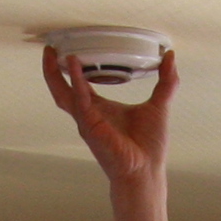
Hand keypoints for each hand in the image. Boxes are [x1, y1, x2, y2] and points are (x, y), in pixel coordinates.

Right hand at [42, 43, 177, 220]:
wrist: (146, 171)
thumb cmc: (148, 147)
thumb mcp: (159, 105)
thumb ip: (166, 82)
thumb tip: (170, 58)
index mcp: (99, 109)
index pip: (79, 86)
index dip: (71, 69)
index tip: (67, 50)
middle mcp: (89, 115)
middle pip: (62, 90)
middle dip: (52, 70)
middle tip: (49, 49)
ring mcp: (87, 121)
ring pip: (64, 94)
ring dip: (56, 74)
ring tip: (53, 54)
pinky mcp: (91, 127)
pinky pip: (80, 101)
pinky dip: (77, 82)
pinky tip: (76, 65)